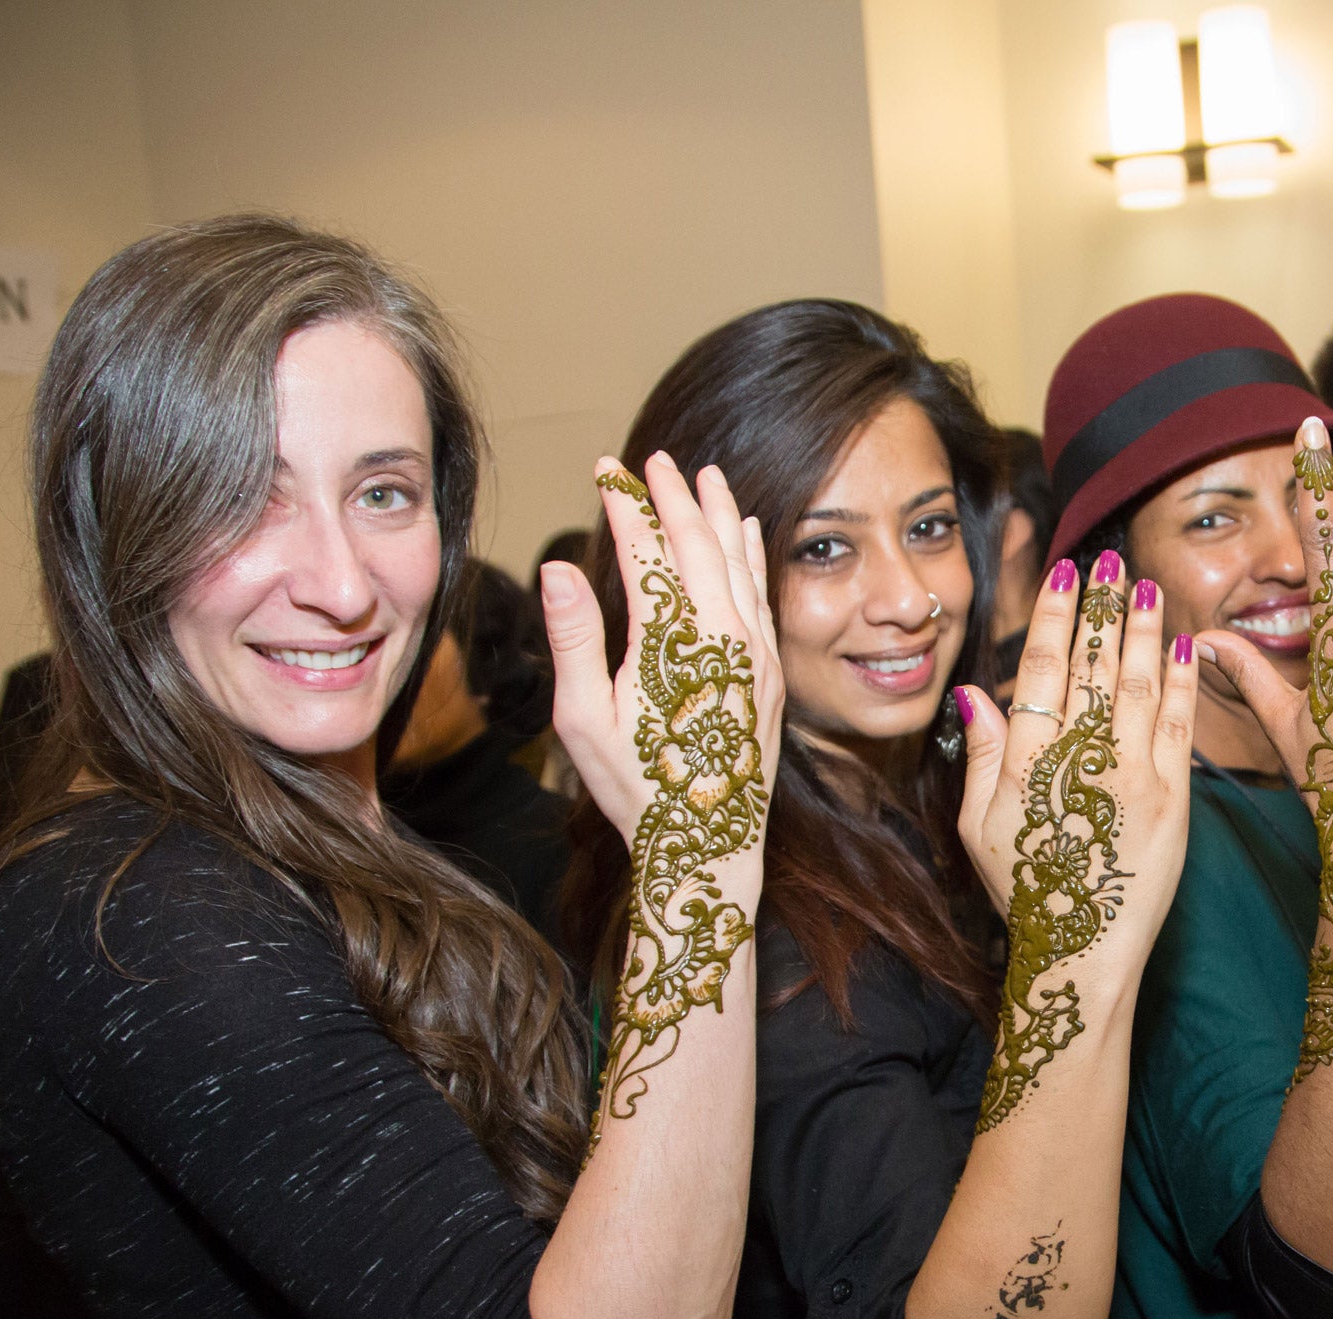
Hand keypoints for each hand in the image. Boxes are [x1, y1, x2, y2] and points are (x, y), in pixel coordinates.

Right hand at [542, 452, 785, 1120]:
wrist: (709, 845)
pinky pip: (763, 597)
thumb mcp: (584, 721)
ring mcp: (755, 654)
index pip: (647, 552)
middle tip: (652, 460)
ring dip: (719, 516)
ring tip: (704, 475)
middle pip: (698, 545)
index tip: (607, 470)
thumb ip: (574, 639)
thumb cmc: (636, 789)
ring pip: (739, 564)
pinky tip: (746, 533)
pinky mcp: (771, 674)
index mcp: (672, 643)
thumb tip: (561, 569)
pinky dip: (752, 556)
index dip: (626, 505)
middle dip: (674, 497)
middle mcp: (724, 638)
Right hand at [956, 550, 1198, 1129]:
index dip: (1053, 620)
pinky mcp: (1174, 800)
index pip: (1042, 674)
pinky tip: (1180, 644)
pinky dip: (1181, 681)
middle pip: (1093, 667)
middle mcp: (1082, 763)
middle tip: (1106, 559)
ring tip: (1143, 585)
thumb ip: (983, 756)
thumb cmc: (1027, 892)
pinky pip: (1180, 726)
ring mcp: (1134, 778)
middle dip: (1100, 608)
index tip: (1062, 577)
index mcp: (1030, 766)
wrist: (1084, 954)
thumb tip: (976, 692)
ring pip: (1139, 685)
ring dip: (1141, 629)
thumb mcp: (979, 828)